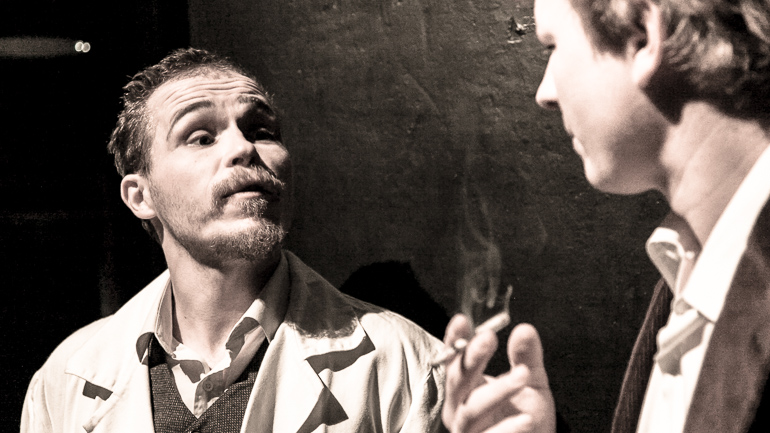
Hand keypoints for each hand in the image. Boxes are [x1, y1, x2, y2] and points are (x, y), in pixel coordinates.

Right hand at [442, 314, 555, 432]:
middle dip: (472, 358)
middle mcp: (459, 407)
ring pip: (471, 409)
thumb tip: (525, 330)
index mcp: (466, 387)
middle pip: (457, 381)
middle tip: (488, 338)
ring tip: (523, 375)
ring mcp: (467, 430)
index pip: (455, 360)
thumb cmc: (525, 417)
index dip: (455, 340)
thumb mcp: (530, 382)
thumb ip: (526, 357)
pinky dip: (507, 429)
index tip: (462, 320)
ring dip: (498, 391)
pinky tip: (526, 419)